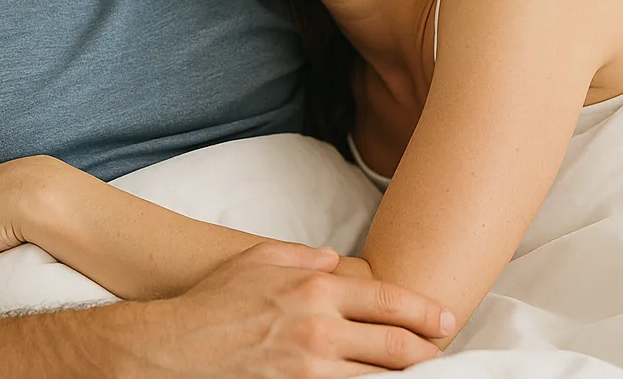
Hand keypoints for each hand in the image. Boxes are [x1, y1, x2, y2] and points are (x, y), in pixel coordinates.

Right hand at [118, 242, 452, 376]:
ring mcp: (312, 371)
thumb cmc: (216, 299)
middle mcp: (321, 329)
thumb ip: (303, 255)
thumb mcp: (258, 258)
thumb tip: (334, 260)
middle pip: (396, 347)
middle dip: (429, 353)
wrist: (177, 348)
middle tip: (445, 354)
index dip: (424, 312)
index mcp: (315, 288)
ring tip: (423, 378)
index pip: (388, 301)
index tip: (445, 320)